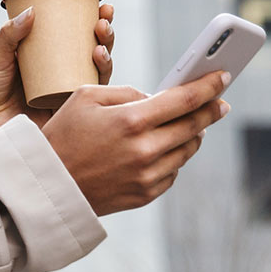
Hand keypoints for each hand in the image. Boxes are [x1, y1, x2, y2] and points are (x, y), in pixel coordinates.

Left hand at [0, 2, 115, 150]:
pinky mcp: (63, 116)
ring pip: (94, 77)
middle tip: (102, 22)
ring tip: (100, 47)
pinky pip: (86, 103)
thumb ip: (9, 35)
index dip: (93, 21)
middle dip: (105, 36)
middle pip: (91, 53)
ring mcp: (62, 95)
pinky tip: (97, 73)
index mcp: (43, 57)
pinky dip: (97, 87)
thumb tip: (32, 10)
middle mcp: (58, 75)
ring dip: (105, 59)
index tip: (102, 7)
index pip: (75, 36)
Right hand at [39, 71, 230, 215]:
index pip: (186, 99)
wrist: (47, 186)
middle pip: (195, 125)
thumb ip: (126, 92)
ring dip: (194, 134)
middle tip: (220, 102)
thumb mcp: (85, 97)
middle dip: (212, 110)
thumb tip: (156, 98)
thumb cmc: (62, 136)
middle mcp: (145, 150)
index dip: (209, 86)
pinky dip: (174, 157)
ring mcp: (148, 175)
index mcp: (131, 120)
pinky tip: (164, 149)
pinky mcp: (145, 194)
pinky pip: (173, 171)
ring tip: (192, 125)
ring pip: (188, 150)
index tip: (223, 77)